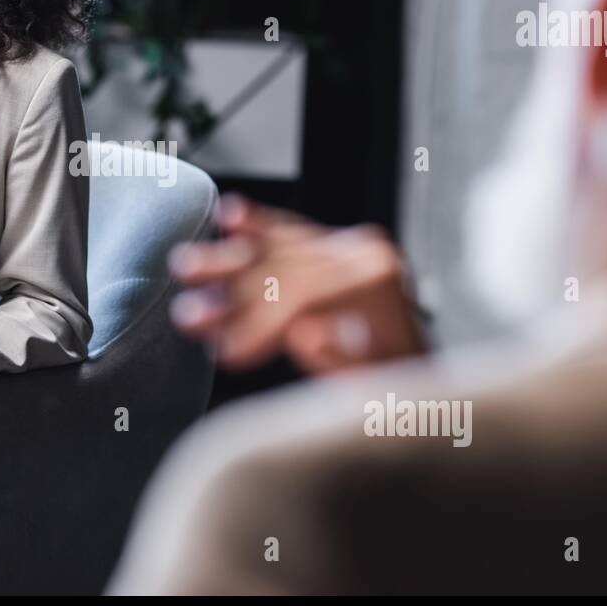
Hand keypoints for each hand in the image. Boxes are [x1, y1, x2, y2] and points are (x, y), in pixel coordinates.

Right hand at [167, 194, 425, 374]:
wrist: (421, 386)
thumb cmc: (398, 390)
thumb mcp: (377, 386)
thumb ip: (344, 359)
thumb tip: (305, 332)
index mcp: (375, 280)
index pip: (302, 293)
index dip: (258, 324)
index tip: (226, 351)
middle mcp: (364, 255)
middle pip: (283, 266)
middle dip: (231, 294)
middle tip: (190, 312)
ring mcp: (351, 250)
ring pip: (277, 246)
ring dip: (228, 260)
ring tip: (185, 266)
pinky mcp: (337, 253)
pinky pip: (291, 234)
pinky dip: (260, 226)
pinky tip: (231, 215)